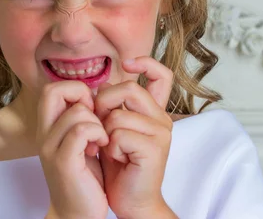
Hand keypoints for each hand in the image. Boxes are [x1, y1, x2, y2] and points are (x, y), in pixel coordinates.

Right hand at [37, 81, 109, 218]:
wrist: (78, 214)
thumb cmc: (85, 178)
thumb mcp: (80, 142)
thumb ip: (81, 118)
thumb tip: (96, 93)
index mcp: (47, 127)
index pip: (52, 88)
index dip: (76, 90)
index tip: (92, 109)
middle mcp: (43, 134)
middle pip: (53, 90)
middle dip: (81, 94)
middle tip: (95, 115)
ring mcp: (51, 148)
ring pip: (77, 112)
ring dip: (97, 121)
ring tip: (101, 139)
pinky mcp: (63, 161)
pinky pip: (82, 130)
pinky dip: (98, 133)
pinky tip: (102, 146)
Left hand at [94, 57, 174, 218]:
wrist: (131, 200)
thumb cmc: (120, 166)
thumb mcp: (112, 129)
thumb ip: (113, 106)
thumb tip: (104, 84)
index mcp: (153, 111)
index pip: (162, 75)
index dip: (146, 62)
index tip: (126, 63)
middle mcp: (161, 118)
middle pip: (128, 89)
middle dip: (104, 104)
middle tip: (101, 126)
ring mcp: (161, 133)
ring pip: (118, 115)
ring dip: (105, 133)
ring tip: (111, 148)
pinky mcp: (155, 149)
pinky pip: (119, 135)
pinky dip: (110, 147)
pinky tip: (117, 159)